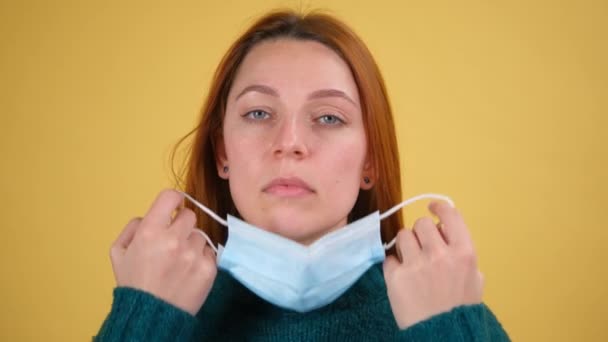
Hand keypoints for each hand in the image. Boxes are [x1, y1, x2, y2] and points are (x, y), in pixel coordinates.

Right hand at [109, 189, 216, 314]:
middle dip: (181, 225)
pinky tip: (188, 270)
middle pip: (190, 215)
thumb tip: (151, 215)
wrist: (151, 316)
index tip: (174, 207)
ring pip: (200, 235)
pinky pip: (210, 252)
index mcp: (150, 231)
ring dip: (192, 243)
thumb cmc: (134, 283)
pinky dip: (201, 258)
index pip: (171, 196)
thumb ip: (134, 227)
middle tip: (174, 240)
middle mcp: (174, 240)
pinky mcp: (208, 268)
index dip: (173, 200)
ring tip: (179, 261)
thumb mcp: (119, 252)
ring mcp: (193, 254)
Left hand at [383, 201, 483, 328]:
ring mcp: (416, 265)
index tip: (432, 208)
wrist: (444, 335)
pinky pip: (389, 258)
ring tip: (411, 262)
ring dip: (405, 246)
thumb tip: (447, 232)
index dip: (439, 207)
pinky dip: (394, 266)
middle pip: (421, 224)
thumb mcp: (475, 280)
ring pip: (402, 236)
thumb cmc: (461, 310)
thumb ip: (462, 254)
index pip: (450, 215)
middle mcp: (439, 254)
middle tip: (423, 247)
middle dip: (421, 233)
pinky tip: (402, 278)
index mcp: (464, 253)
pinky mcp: (396, 277)